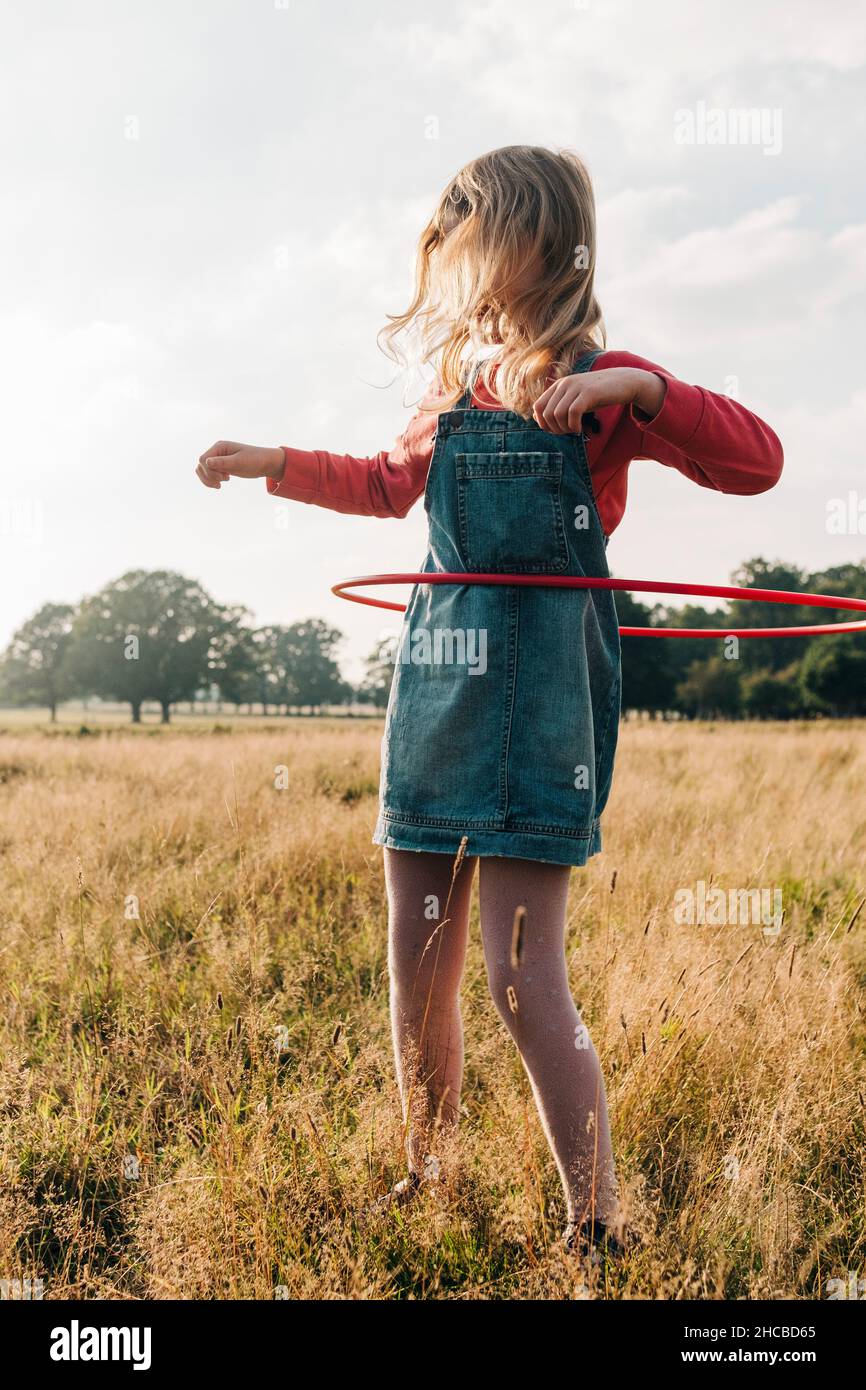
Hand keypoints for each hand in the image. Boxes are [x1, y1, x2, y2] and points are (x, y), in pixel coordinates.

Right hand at [196, 441, 284, 488]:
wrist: (265, 463)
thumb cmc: (255, 460)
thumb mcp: (239, 462)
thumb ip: (222, 462)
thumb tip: (206, 462)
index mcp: (219, 447)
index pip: (203, 460)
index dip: (209, 471)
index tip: (223, 478)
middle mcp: (217, 452)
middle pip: (200, 466)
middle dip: (209, 477)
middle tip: (223, 482)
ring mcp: (218, 459)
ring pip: (202, 471)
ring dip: (208, 480)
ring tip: (220, 485)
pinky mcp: (222, 467)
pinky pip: (209, 474)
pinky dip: (211, 481)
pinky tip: (220, 484)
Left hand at [532, 367, 665, 435]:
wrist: (623, 382)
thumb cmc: (599, 395)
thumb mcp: (576, 399)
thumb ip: (560, 407)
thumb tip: (541, 422)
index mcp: (559, 385)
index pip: (537, 407)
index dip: (543, 423)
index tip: (557, 430)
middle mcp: (564, 384)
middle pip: (546, 413)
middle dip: (554, 429)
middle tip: (567, 432)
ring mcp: (576, 387)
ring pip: (557, 414)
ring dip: (564, 429)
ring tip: (575, 430)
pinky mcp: (588, 393)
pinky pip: (572, 413)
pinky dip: (574, 426)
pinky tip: (580, 429)